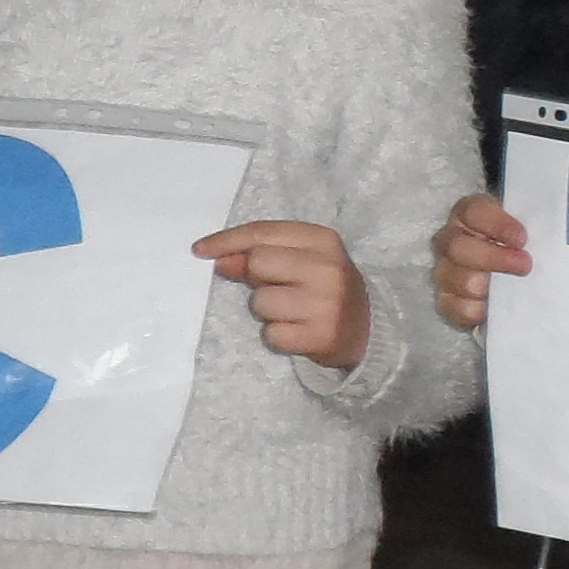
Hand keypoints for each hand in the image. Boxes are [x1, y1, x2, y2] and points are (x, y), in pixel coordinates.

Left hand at [199, 219, 368, 370]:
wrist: (368, 328)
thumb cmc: (324, 286)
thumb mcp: (301, 259)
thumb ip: (262, 254)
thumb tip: (218, 259)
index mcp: (323, 240)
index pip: (263, 232)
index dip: (227, 241)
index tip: (200, 250)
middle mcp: (326, 268)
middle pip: (258, 264)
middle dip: (255, 278)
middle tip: (274, 286)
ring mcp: (325, 303)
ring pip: (260, 303)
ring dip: (265, 310)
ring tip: (290, 312)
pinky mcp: (320, 336)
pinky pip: (270, 334)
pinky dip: (276, 335)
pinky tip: (296, 331)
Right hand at [431, 189, 531, 328]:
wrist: (511, 271)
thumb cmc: (521, 243)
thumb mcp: (530, 226)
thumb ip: (539, 225)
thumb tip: (567, 229)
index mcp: (469, 214)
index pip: (473, 211)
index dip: (497, 225)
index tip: (523, 239)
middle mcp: (451, 239)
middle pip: (457, 246)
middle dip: (493, 258)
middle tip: (525, 266)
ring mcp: (445, 270)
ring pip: (454, 278)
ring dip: (484, 286)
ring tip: (510, 290)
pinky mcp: (447, 300)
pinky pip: (453, 308)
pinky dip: (474, 311)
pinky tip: (492, 309)